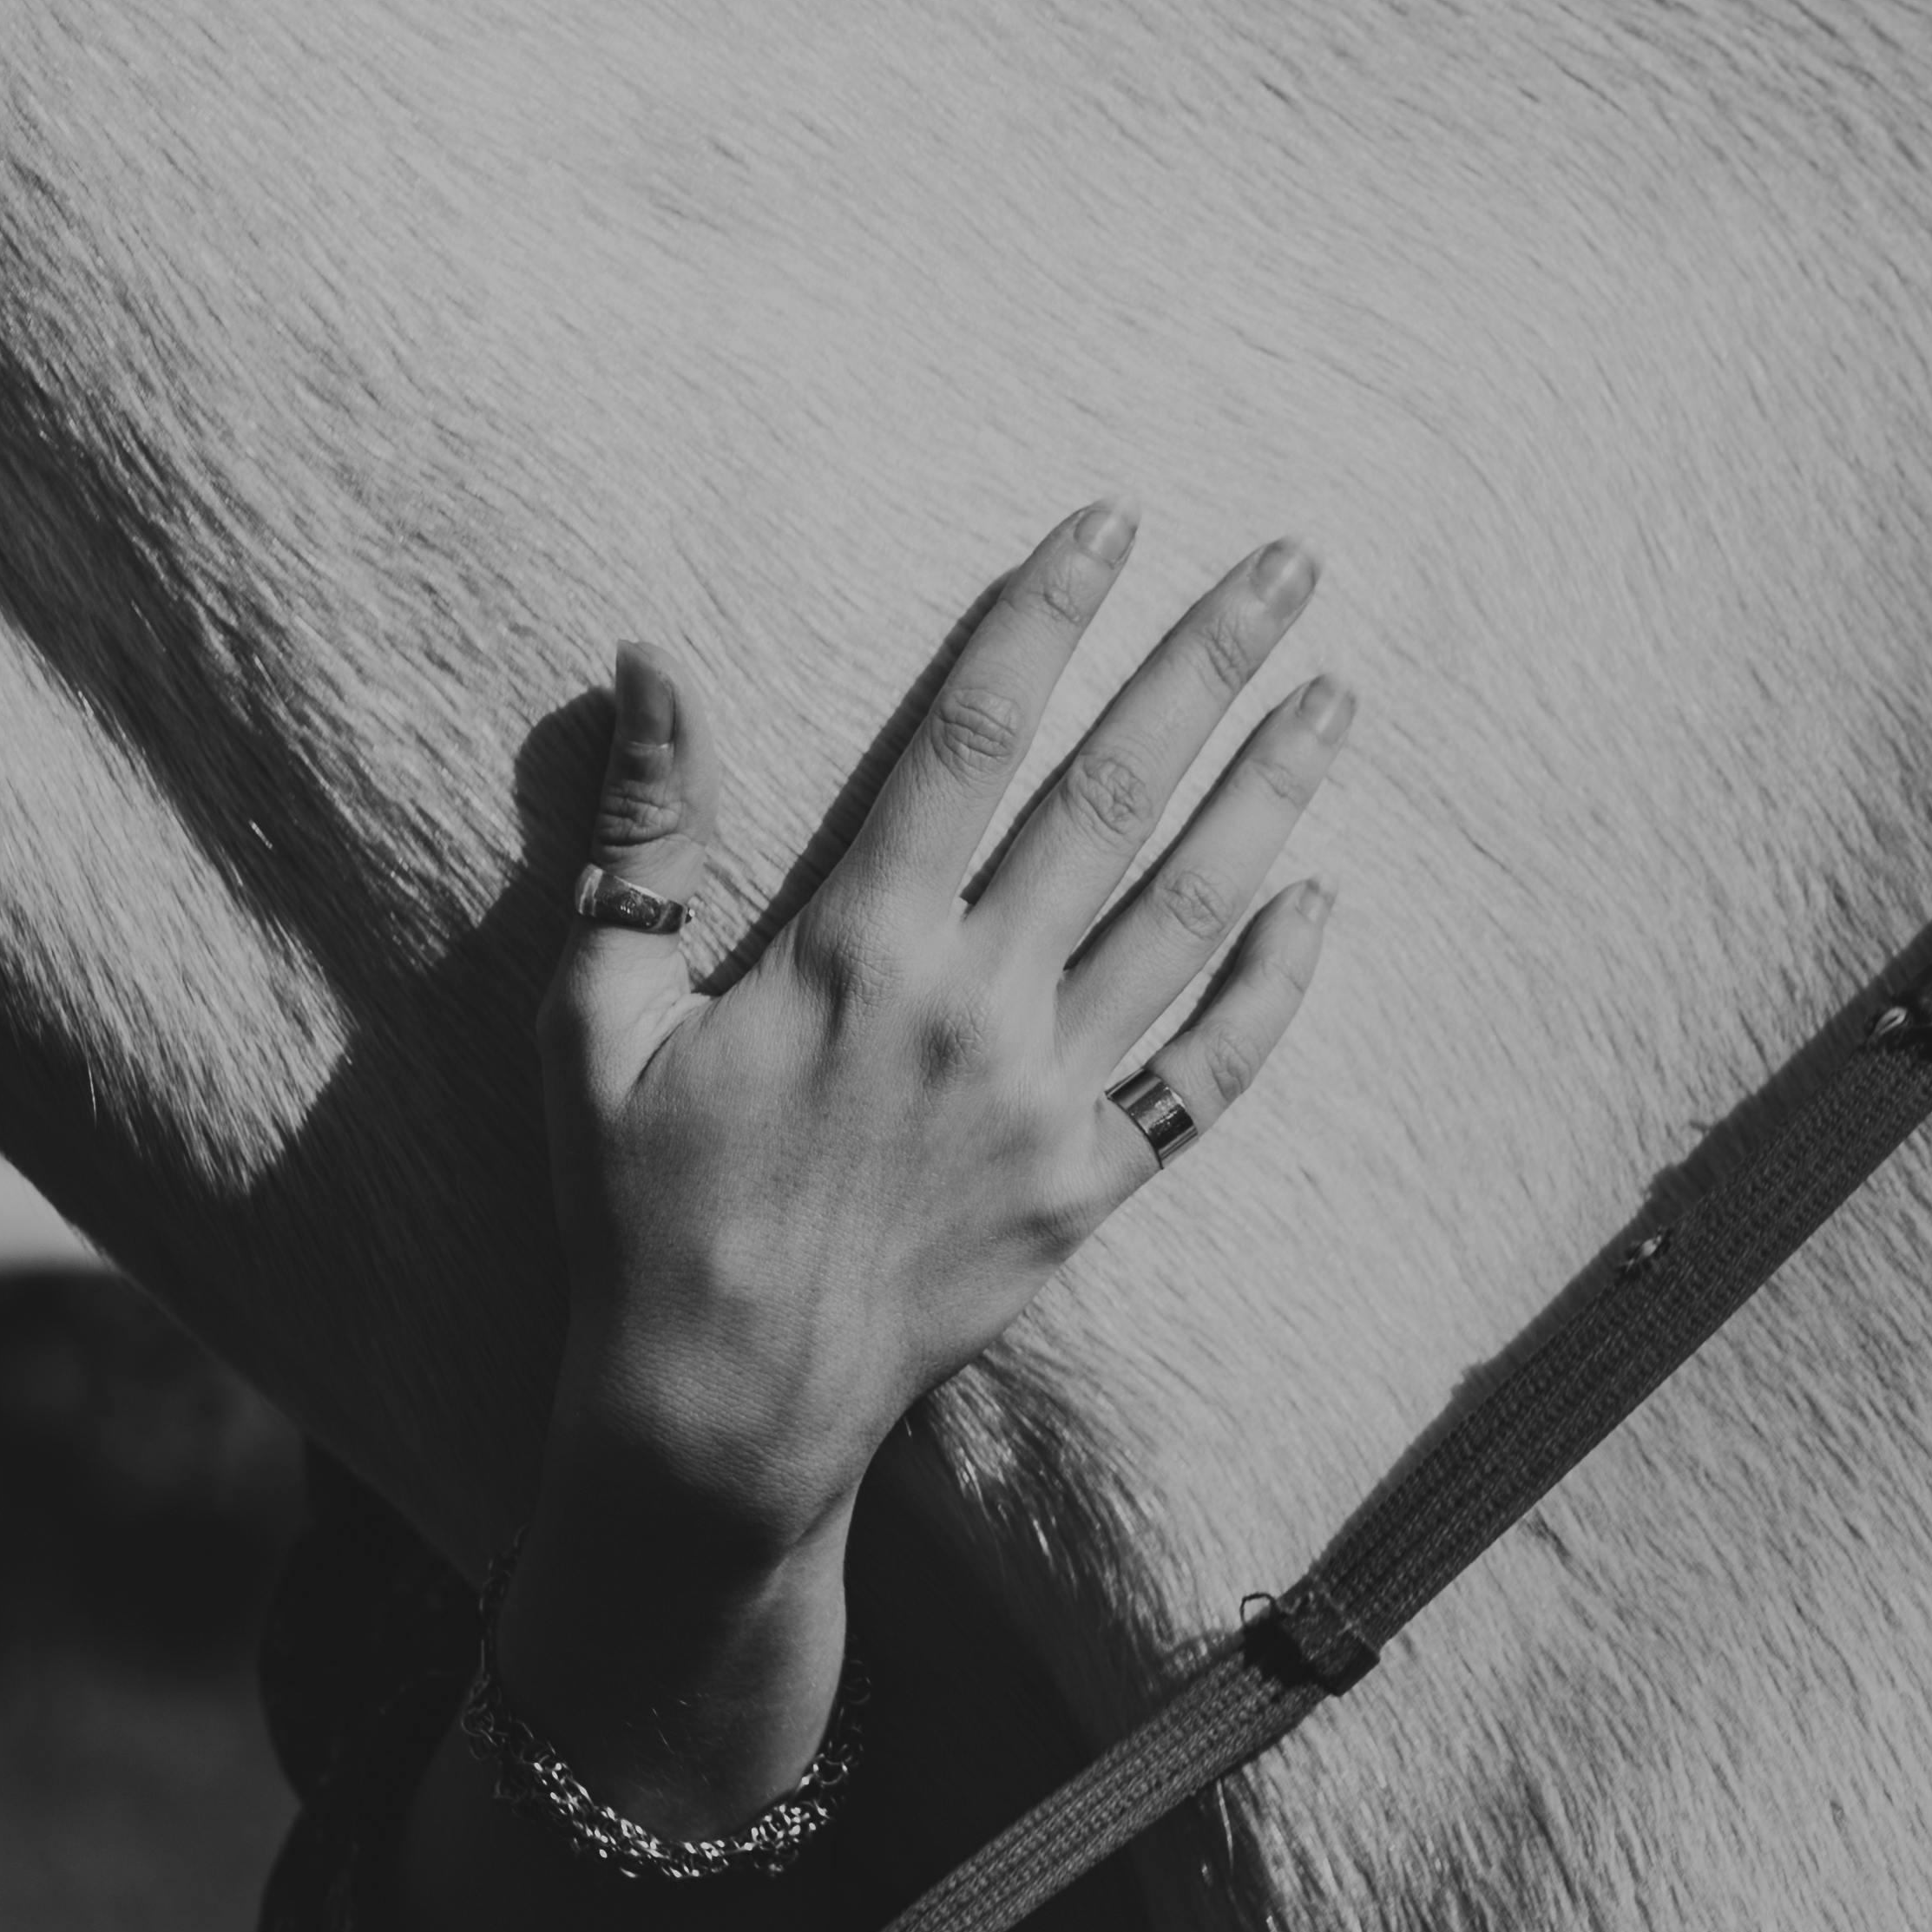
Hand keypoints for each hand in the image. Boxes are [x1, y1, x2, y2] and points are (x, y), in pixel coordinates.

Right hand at [500, 504, 1346, 1827]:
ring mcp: (1046, 1101)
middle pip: (1115, 801)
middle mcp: (974, 1011)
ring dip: (1271, 799)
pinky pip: (1207, 1076)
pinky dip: (1274, 992)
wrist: (712, 1411)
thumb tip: (647, 660)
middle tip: (1290, 563)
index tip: (1113, 520)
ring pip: (1189, 919)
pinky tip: (1322, 904)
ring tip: (1338, 696)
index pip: (970, 740)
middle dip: (1206, 669)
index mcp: (856, 949)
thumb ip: (639, 835)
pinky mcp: (1087, 1187)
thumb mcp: (593, 1011)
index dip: (1043, 618)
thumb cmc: (635, 1204)